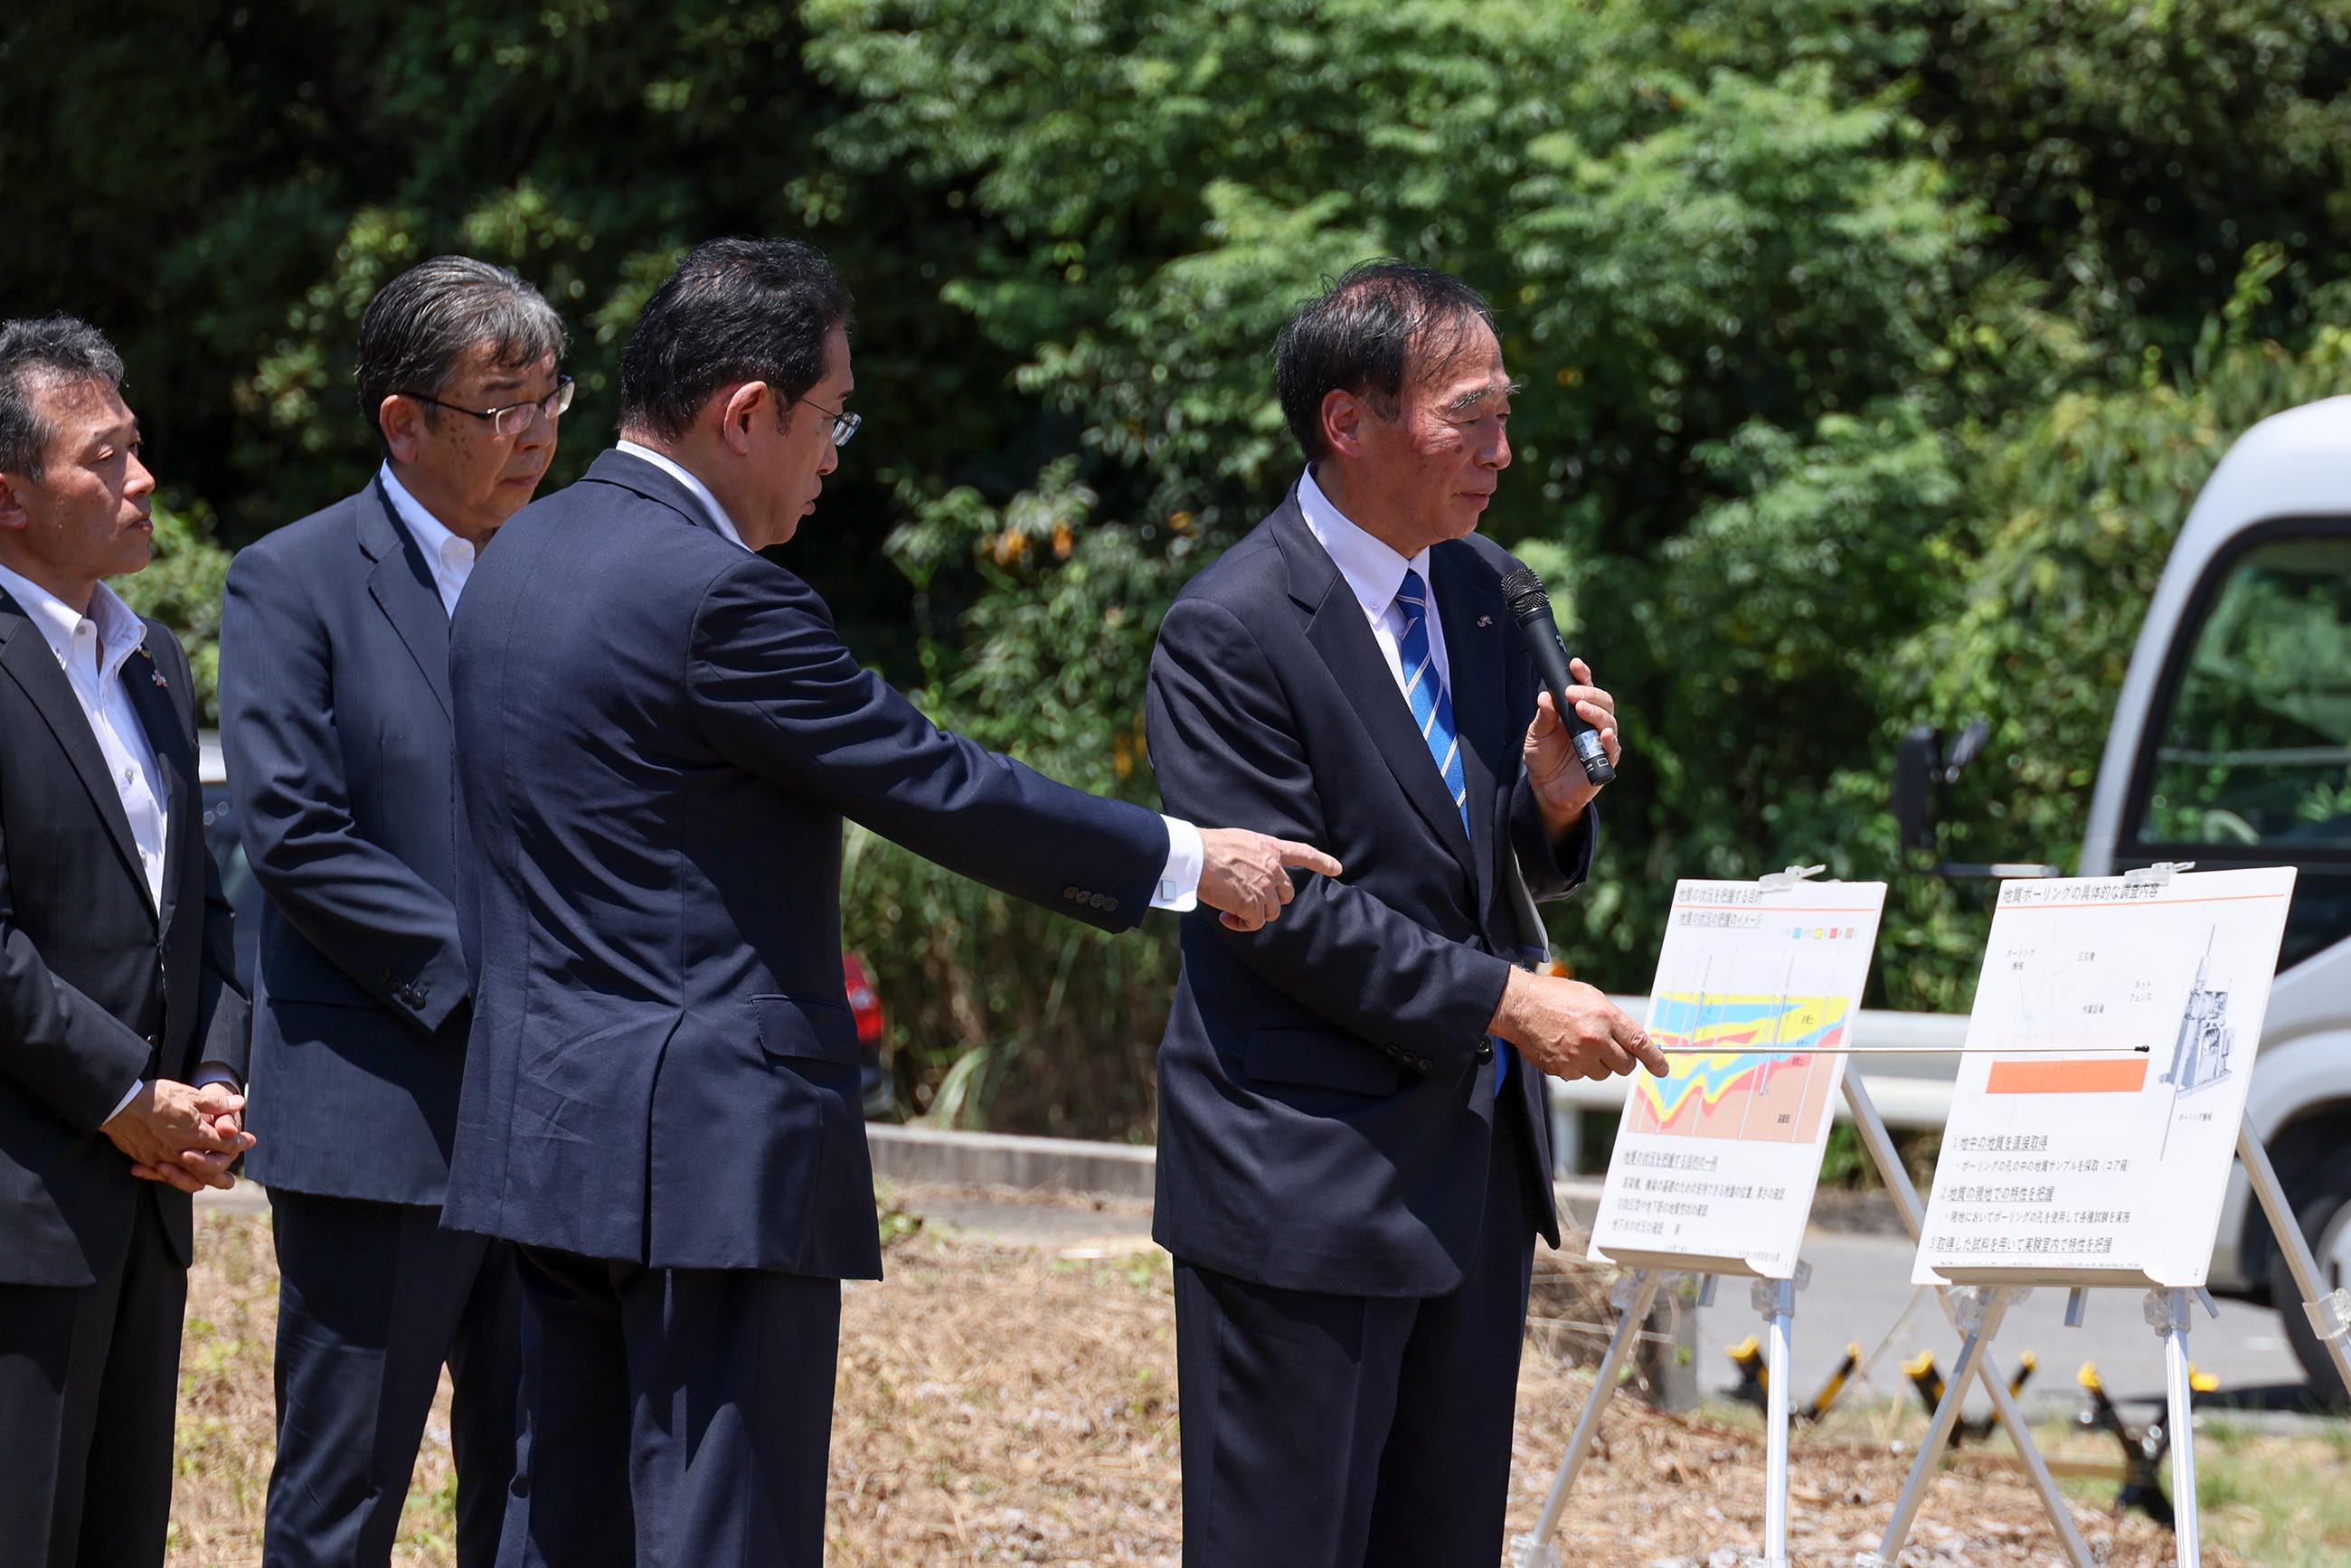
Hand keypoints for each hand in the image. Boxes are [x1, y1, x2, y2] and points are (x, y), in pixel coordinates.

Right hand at [102, 1079, 253, 1192]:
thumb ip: (216, 1103)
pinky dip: (173, 1178)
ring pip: (185, 1176)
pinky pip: (162, 1174)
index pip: (224, 1144)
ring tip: (207, 1187)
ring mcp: (161, 1157)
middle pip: (207, 1168)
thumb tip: (240, 1103)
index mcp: (195, 1135)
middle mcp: (180, 1151)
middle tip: (231, 1181)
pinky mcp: (145, 1158)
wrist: (118, 1104)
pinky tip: (177, 1179)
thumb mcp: (190, 1095)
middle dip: (221, 1174)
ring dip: (200, 1181)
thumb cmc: (155, 1097)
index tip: (250, 1141)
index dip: (239, 1142)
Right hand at [1197, 828, 1343, 931]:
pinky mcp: (1253, 905)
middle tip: (1248, 901)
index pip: (1303, 853)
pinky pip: (1254, 924)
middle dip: (1271, 900)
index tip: (1337, 868)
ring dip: (1254, 914)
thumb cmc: (1209, 847)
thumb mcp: (1241, 841)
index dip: (1322, 862)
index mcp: (1270, 848)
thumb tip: (1247, 871)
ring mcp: (1265, 888)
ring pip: (1271, 911)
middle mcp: (1273, 868)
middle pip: (1287, 893)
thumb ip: (1253, 855)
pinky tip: (1228, 918)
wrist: (1197, 856)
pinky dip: (1242, 925)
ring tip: (1232, 910)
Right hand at [1489, 968, 1666, 1081]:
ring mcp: (1578, 1057)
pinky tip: (1564, 1048)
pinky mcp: (1563, 1070)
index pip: (1640, 1044)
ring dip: (1597, 1063)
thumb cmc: (1555, 997)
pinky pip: (1581, 1075)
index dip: (1655, 1060)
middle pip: (1625, 1066)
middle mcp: (1595, 1039)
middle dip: (1621, 1060)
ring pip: (1603, 1073)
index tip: (1662, 1069)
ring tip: (1579, 1044)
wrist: (1520, 1006)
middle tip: (1607, 1048)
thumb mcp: (1591, 997)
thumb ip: (1614, 1020)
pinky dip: (1576, 1066)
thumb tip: (1634, 1042)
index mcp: (1605, 1017)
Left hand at [1524, 658, 1620, 834]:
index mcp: (1577, 710)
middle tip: (1572, 693)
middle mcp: (1593, 722)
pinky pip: (1613, 748)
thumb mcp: (1536, 735)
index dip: (1582, 674)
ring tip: (1581, 708)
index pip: (1585, 687)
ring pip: (1609, 720)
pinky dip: (1609, 739)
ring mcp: (1601, 740)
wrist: (1545, 790)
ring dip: (1596, 712)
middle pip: (1602, 700)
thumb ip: (1543, 716)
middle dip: (1589, 693)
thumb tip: (1546, 695)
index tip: (1574, 664)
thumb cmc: (1543, 758)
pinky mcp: (1605, 760)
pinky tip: (1602, 733)